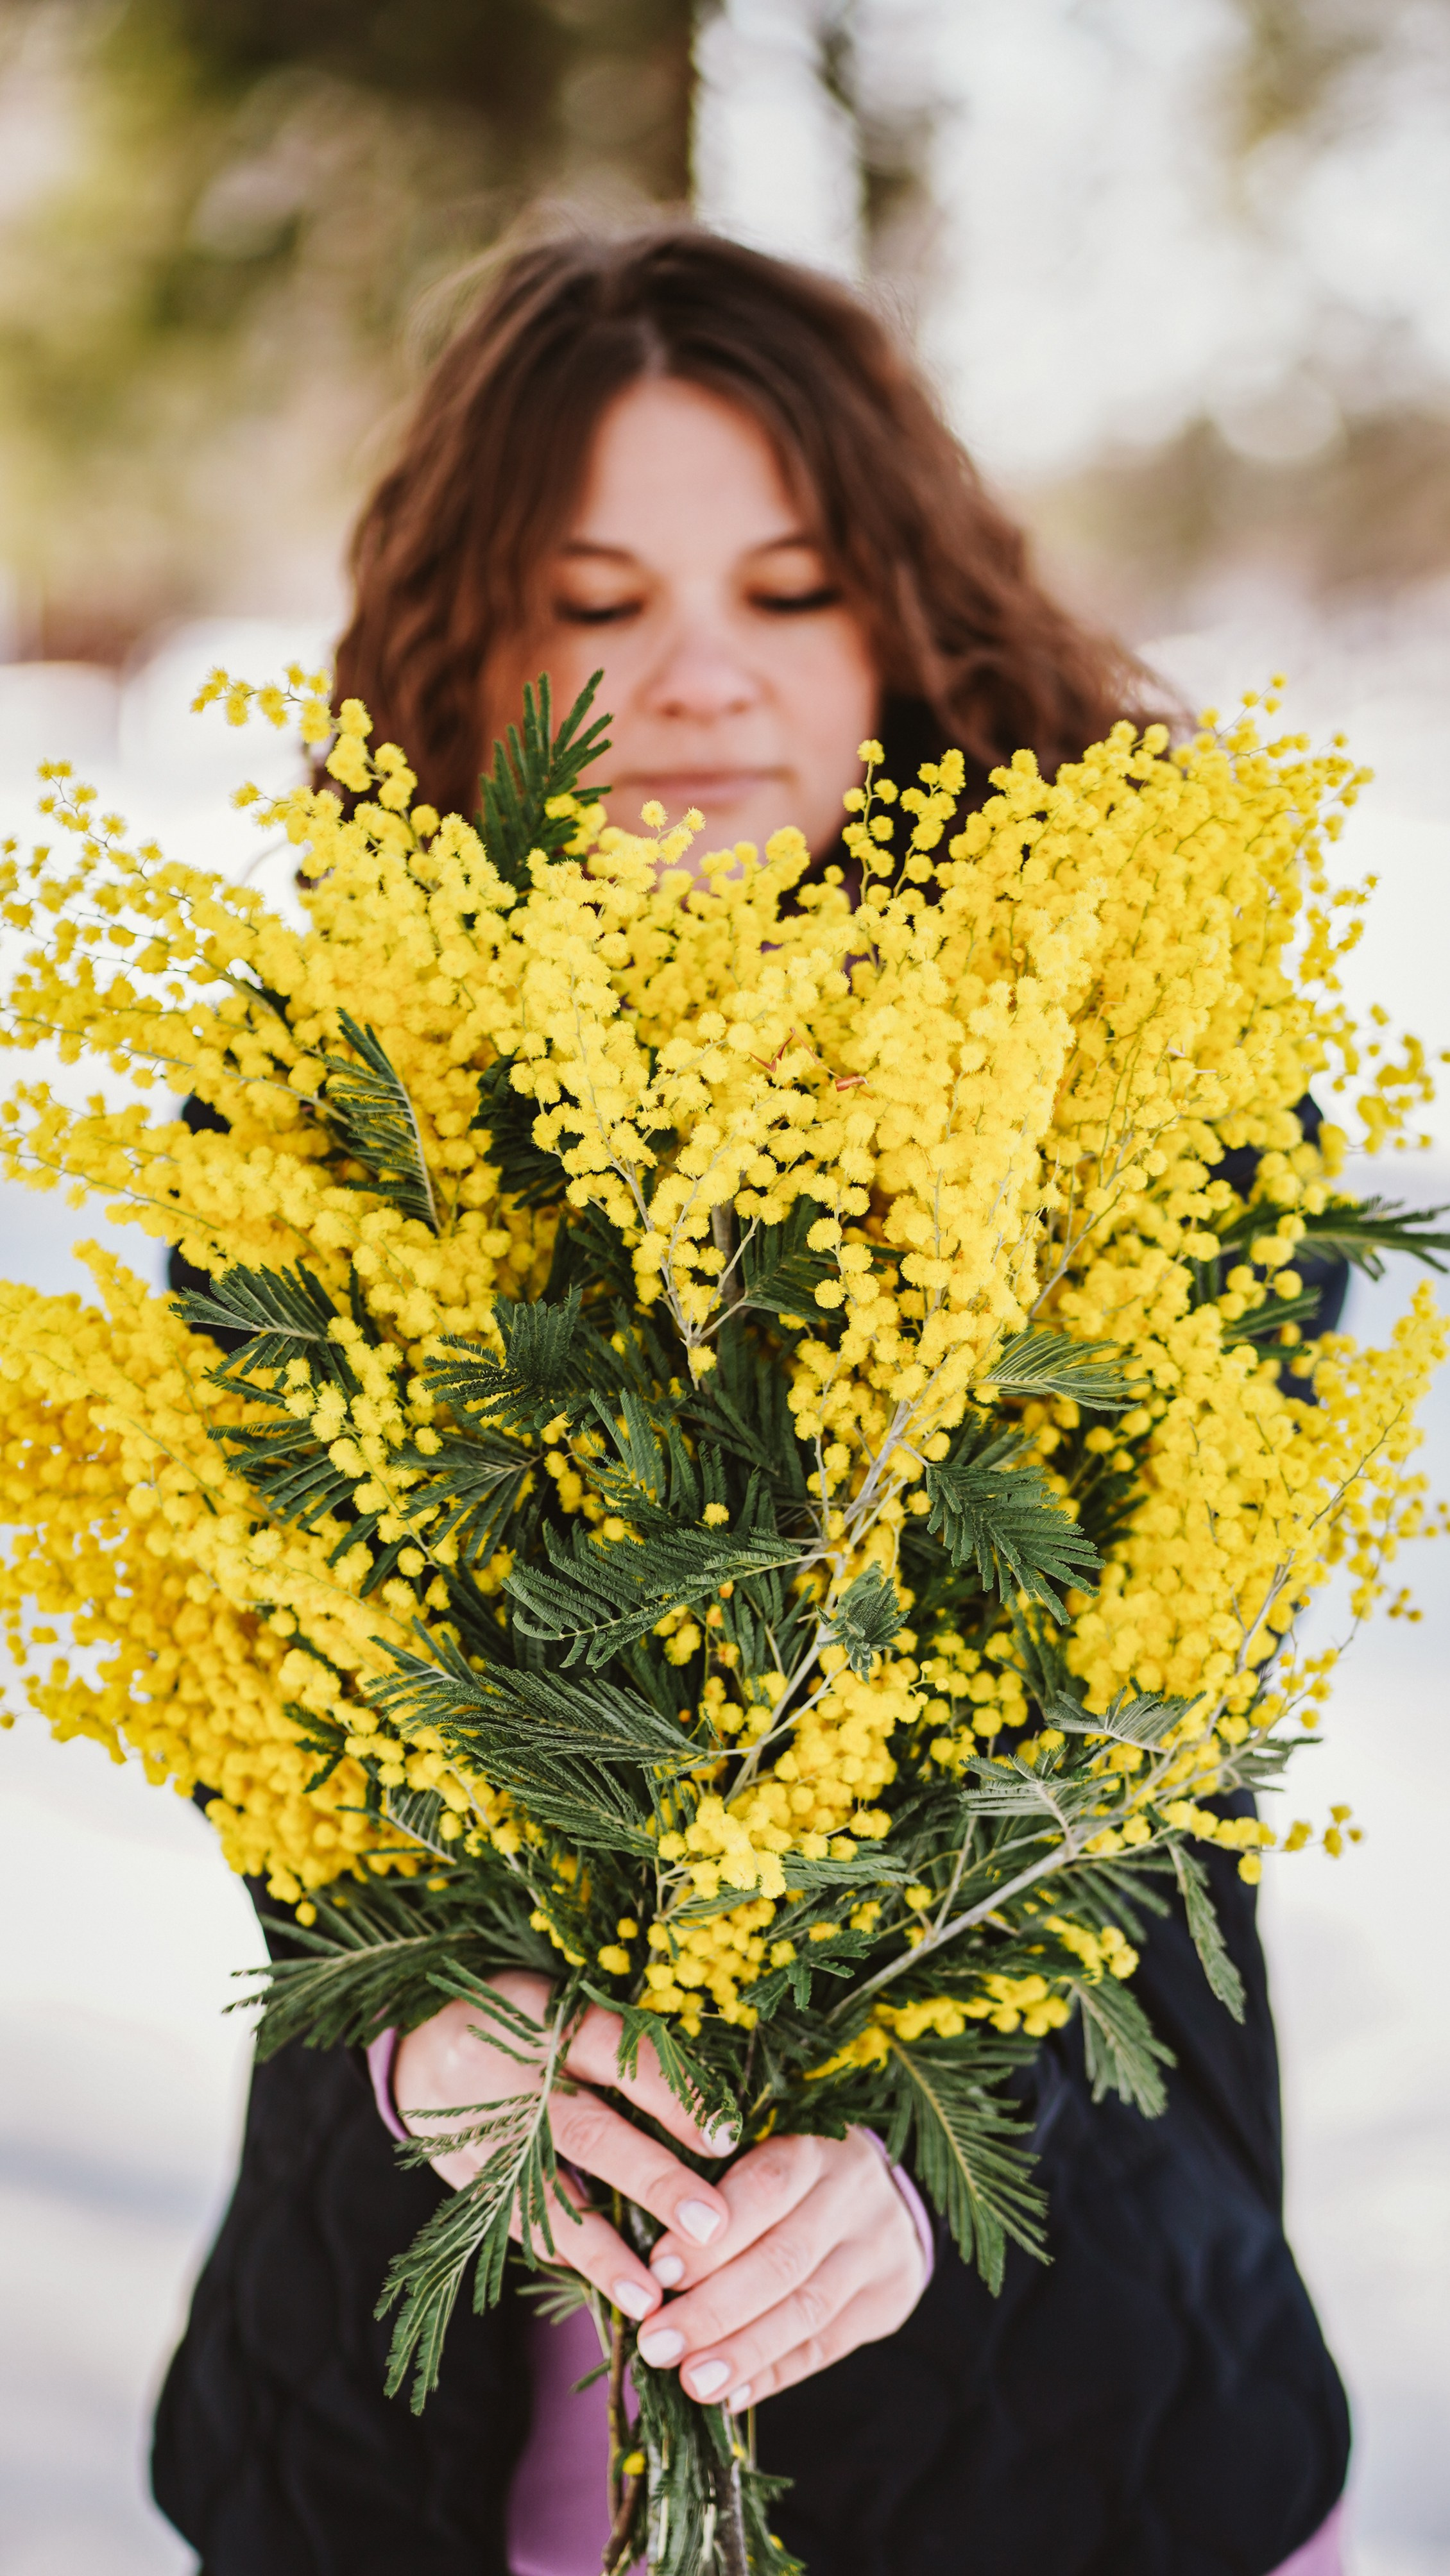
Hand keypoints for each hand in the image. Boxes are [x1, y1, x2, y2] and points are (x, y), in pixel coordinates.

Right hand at [392, 1971, 735, 2324]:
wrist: (419, 2036)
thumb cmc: (525, 2015)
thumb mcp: (566, 2002)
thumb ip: (624, 2043)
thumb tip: (718, 2106)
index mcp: (546, 2015)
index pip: (618, 2051)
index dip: (673, 2092)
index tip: (727, 2137)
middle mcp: (511, 2075)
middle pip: (588, 2131)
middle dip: (652, 2182)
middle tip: (713, 2227)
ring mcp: (481, 2132)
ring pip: (545, 2196)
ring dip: (601, 2252)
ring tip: (652, 2299)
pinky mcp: (463, 2175)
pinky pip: (516, 2222)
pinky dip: (564, 2257)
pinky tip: (607, 2291)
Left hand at [634, 2127, 926, 2408]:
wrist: (880, 2190)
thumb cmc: (787, 2171)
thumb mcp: (756, 2151)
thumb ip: (711, 2193)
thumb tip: (643, 2268)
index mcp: (812, 2145)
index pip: (764, 2187)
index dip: (712, 2236)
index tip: (658, 2273)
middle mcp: (852, 2192)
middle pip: (783, 2259)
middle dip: (714, 2309)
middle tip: (657, 2345)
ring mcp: (879, 2247)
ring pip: (807, 2309)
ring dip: (743, 2352)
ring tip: (691, 2381)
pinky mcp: (890, 2297)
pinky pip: (828, 2346)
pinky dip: (775, 2373)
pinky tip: (732, 2394)